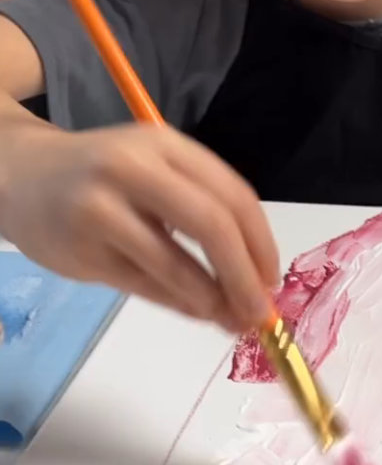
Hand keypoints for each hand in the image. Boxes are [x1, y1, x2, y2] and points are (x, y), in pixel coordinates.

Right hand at [0, 122, 279, 330]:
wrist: (20, 174)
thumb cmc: (102, 178)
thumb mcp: (152, 172)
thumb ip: (200, 213)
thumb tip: (253, 280)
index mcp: (164, 144)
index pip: (232, 193)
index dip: (261, 242)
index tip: (272, 279)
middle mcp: (135, 168)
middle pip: (211, 224)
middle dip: (244, 276)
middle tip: (260, 313)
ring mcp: (103, 208)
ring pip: (175, 263)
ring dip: (212, 299)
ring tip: (229, 319)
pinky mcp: (82, 248)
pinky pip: (144, 285)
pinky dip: (179, 303)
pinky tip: (196, 311)